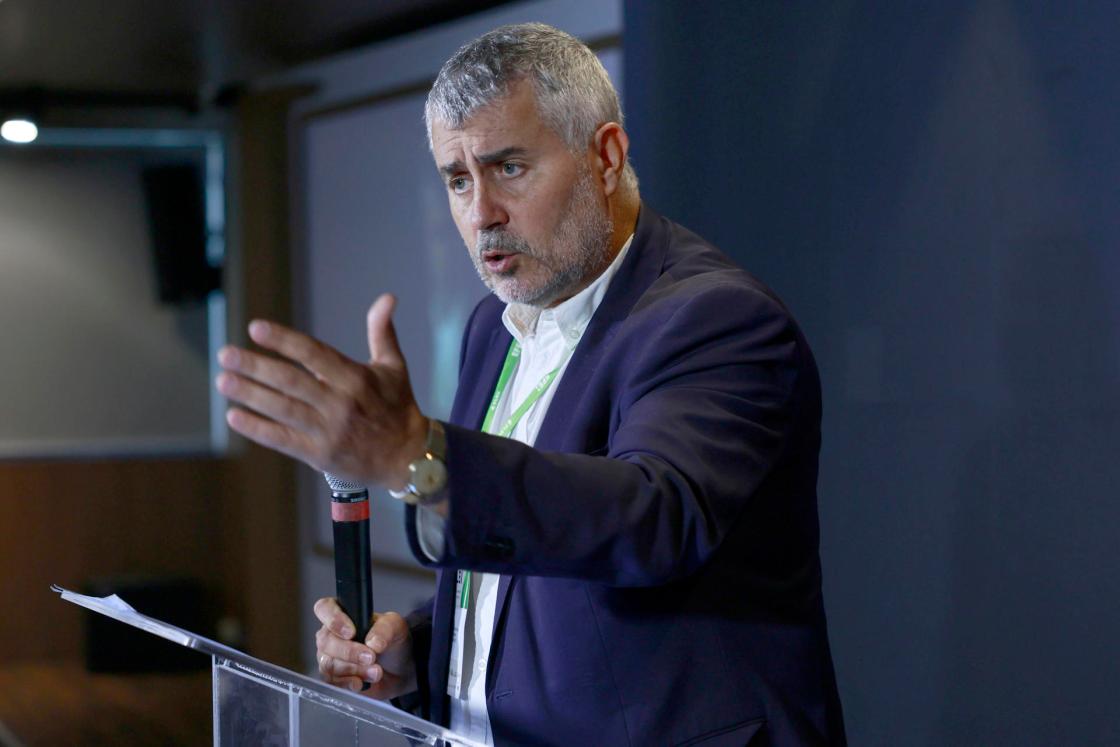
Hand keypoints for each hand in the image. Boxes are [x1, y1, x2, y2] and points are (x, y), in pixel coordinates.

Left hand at [216, 294, 427, 486]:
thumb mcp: (394, 367)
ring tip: (224, 380)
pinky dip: (257, 428)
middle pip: (290, 381)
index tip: (255, 328)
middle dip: (255, 366)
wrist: (408, 457)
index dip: (283, 341)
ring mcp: (329, 431)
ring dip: (250, 394)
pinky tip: (234, 416)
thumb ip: (382, 332)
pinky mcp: (320, 455)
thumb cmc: (397, 406)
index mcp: (357, 378)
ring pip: (282, 409)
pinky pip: (283, 440)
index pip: (314, 354)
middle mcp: (341, 404)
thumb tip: (388, 298)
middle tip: (226, 354)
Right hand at [314, 597, 415, 698]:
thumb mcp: (396, 627)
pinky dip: (348, 683)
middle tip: (371, 657)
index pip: (324, 608)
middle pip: (325, 641)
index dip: (333, 619)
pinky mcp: (333, 678)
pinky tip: (362, 683)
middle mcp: (332, 634)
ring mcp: (329, 657)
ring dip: (354, 669)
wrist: (400, 669)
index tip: (351, 632)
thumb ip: (384, 629)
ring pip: (328, 664)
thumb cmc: (393, 642)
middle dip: (349, 651)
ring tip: (376, 671)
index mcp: (343, 614)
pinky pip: (331, 682)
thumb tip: (372, 642)